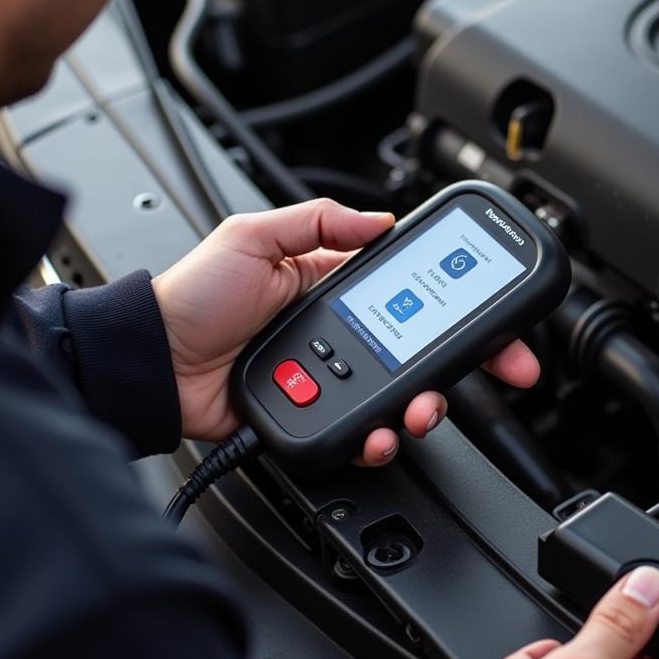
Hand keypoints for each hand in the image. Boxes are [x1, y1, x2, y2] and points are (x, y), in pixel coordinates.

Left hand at [152, 198, 540, 463]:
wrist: (157, 362)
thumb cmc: (195, 296)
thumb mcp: (253, 237)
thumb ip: (317, 223)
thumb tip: (378, 219)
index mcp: (334, 288)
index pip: (413, 294)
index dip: (461, 304)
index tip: (500, 315)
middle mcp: (342, 336)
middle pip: (422, 352)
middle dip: (469, 363)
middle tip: (502, 369)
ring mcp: (332, 380)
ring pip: (400, 398)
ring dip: (425, 406)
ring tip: (422, 409)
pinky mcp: (317, 418)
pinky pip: (361, 432)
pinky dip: (378, 438)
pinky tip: (378, 433)